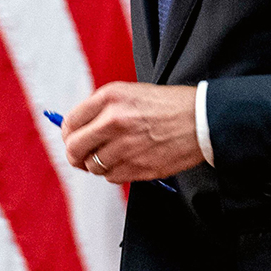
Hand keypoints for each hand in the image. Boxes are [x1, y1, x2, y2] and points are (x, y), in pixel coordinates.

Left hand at [62, 81, 201, 183]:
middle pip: (74, 148)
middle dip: (74, 155)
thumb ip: (102, 109)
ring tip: (113, 156)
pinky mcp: (138, 166)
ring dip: (98, 165)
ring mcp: (125, 146)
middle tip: (81, 157)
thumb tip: (78, 130)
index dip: (69, 134)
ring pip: (92, 166)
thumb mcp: (131, 93)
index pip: (71, 122)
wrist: (201, 119)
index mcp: (110, 97)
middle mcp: (114, 121)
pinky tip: (129, 162)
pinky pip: (112, 177)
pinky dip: (116, 173)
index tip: (73, 139)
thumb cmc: (168, 105)